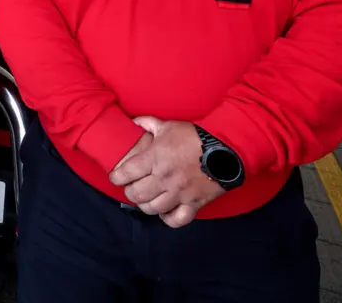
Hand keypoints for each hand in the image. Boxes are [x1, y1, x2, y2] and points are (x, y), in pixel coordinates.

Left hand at [108, 117, 223, 227]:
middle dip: (130, 192)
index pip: (126, 173)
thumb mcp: (168, 125)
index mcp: (154, 158)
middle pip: (136, 194)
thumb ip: (147, 124)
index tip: (115, 178)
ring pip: (153, 209)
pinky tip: (165, 212)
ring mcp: (179, 193)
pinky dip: (168, 218)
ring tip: (146, 199)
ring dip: (146, 205)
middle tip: (131, 187)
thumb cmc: (194, 136)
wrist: (226, 148)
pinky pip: (177, 220)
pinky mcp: (194, 204)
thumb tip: (133, 121)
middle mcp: (164, 178)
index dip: (116, 177)